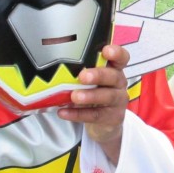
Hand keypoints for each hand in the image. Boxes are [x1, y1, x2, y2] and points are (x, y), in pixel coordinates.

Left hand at [57, 45, 129, 163]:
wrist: (104, 122)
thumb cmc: (93, 93)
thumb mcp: (90, 80)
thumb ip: (79, 71)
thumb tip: (51, 64)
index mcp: (114, 69)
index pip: (122, 57)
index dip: (116, 53)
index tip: (105, 51)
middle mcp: (119, 83)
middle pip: (113, 76)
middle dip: (98, 75)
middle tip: (82, 76)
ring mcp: (118, 101)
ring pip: (107, 96)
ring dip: (90, 96)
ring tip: (74, 96)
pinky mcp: (113, 117)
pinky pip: (96, 115)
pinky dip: (78, 114)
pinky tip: (63, 112)